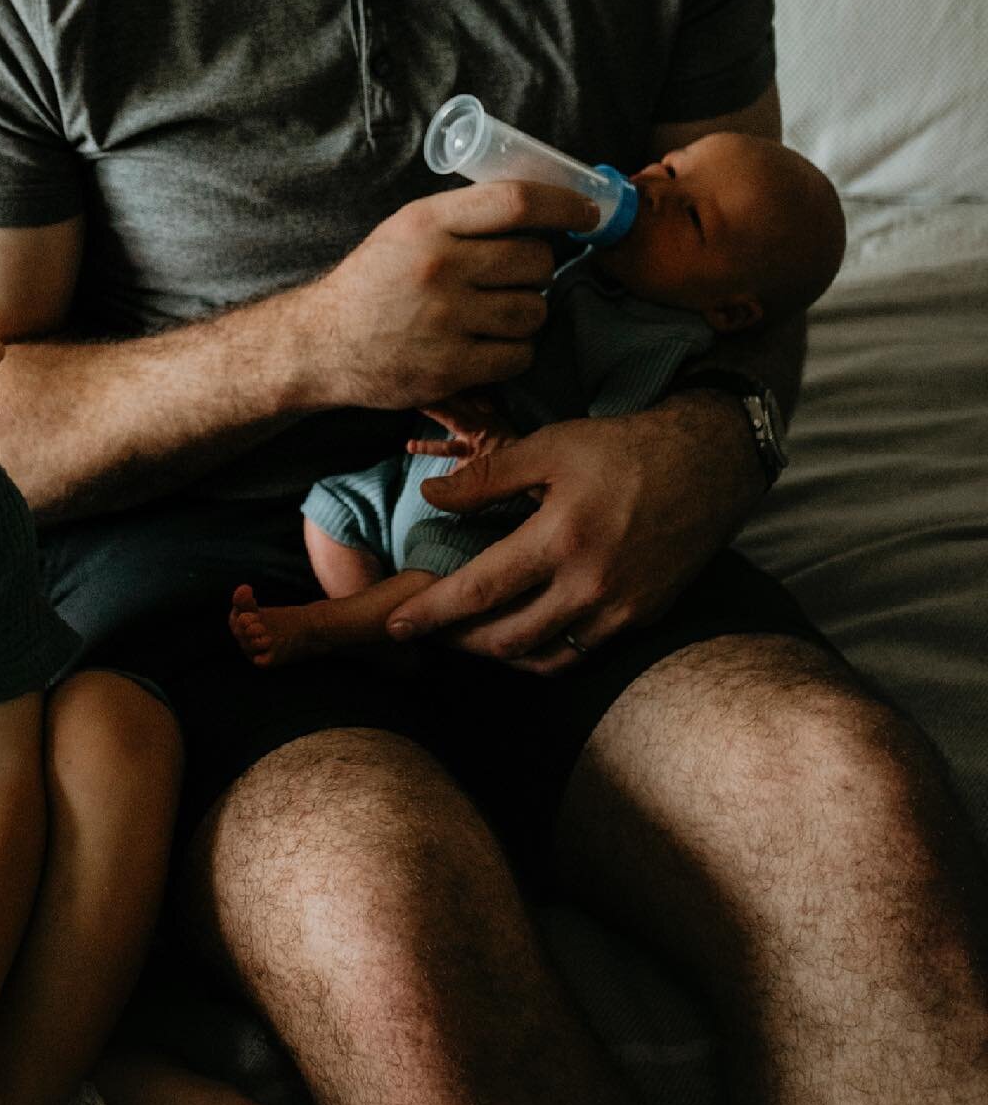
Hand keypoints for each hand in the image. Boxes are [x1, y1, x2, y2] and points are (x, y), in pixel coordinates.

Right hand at [301, 181, 598, 410]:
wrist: (322, 343)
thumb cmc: (373, 282)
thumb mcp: (406, 230)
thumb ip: (463, 217)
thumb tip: (542, 205)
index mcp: (427, 223)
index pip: (516, 202)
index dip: (564, 205)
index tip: (587, 212)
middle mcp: (438, 268)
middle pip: (535, 260)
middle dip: (538, 268)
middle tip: (516, 276)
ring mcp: (446, 321)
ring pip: (533, 311)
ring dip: (527, 312)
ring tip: (496, 313)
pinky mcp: (451, 368)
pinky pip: (518, 355)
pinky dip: (513, 352)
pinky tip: (487, 345)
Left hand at [384, 396, 763, 671]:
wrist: (710, 465)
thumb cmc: (624, 448)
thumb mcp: (550, 446)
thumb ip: (485, 477)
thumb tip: (430, 497)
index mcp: (562, 539)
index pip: (479, 591)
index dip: (431, 613)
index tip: (394, 625)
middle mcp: (591, 586)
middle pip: (504, 639)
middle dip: (456, 641)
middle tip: (425, 631)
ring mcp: (620, 610)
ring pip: (542, 657)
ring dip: (496, 654)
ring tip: (465, 635)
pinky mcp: (641, 619)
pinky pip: (578, 653)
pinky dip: (541, 653)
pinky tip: (521, 635)